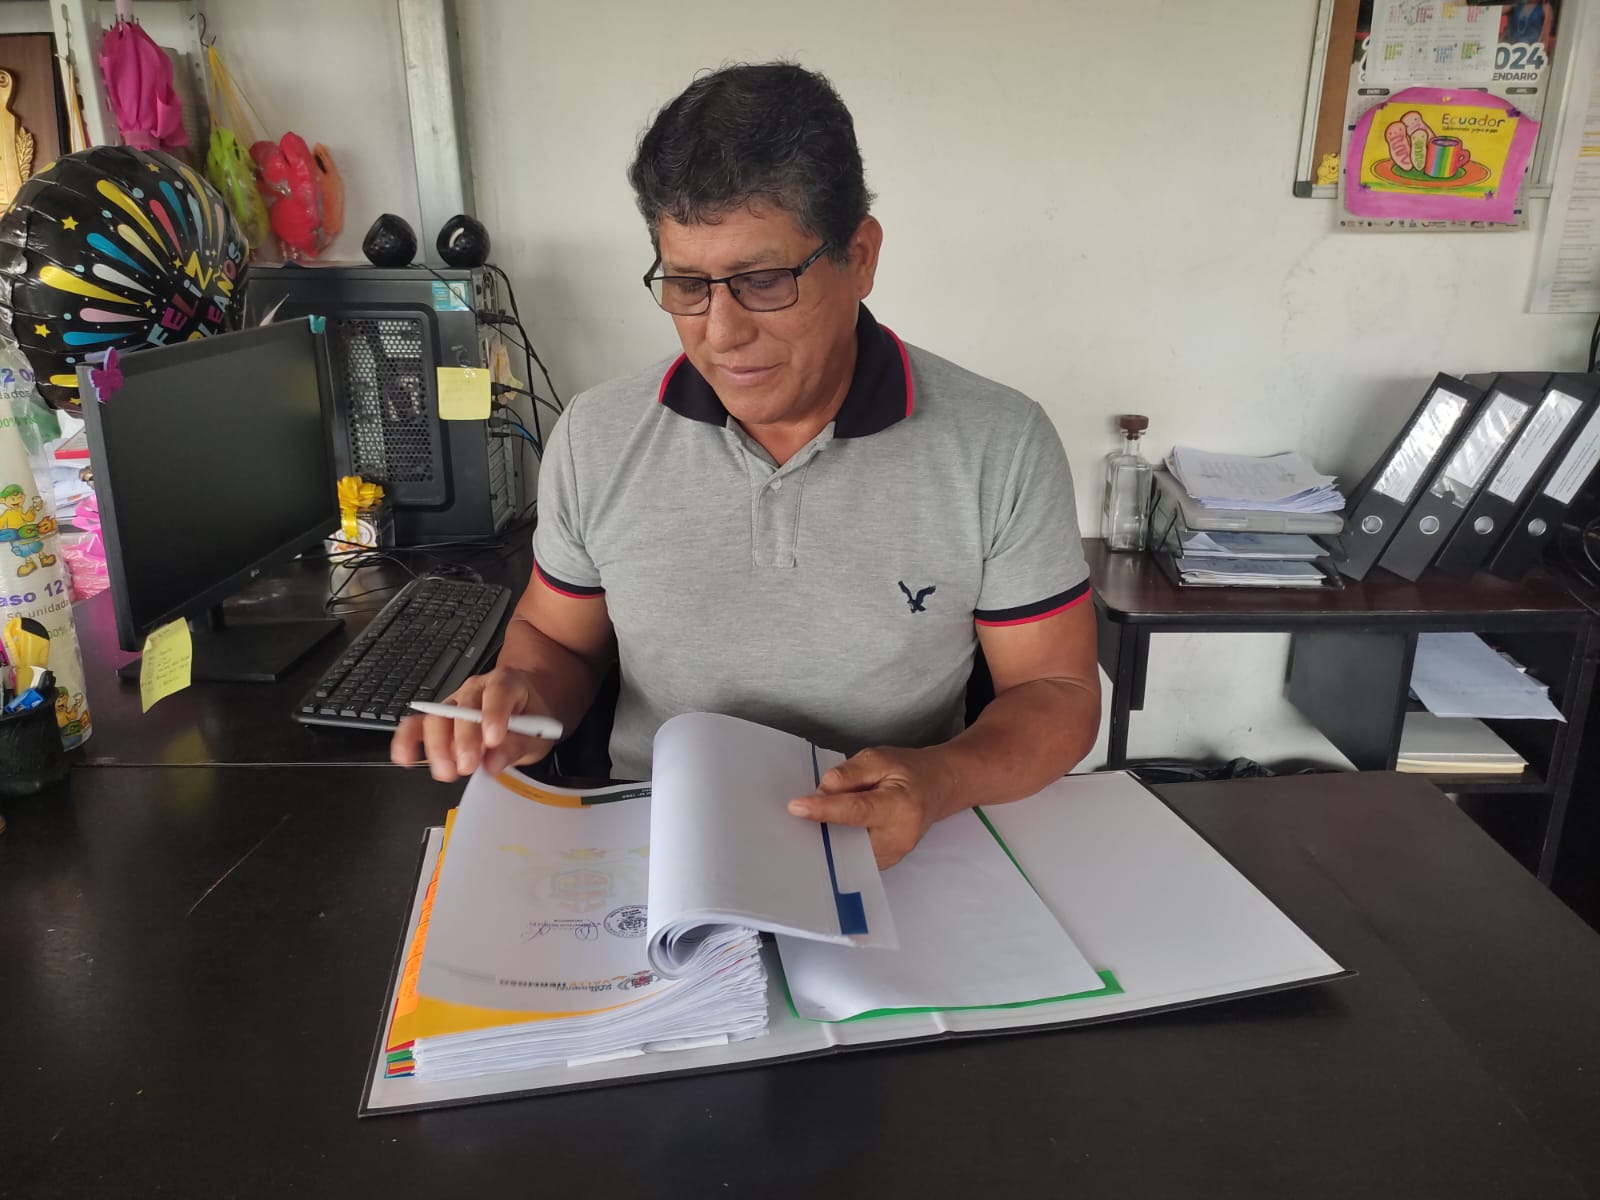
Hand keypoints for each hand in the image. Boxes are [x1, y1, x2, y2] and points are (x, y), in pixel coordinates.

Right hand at [389, 667, 557, 780]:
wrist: (524, 705)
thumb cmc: (530, 716)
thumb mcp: (538, 733)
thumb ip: (518, 745)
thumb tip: (493, 762)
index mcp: (506, 683)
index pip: (498, 693)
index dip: (493, 715)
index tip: (493, 739)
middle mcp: (476, 689)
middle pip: (462, 708)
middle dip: (463, 739)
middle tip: (467, 765)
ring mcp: (454, 702)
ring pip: (437, 717)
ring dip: (438, 747)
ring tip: (447, 771)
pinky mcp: (438, 718)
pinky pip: (416, 725)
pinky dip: (408, 741)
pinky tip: (406, 758)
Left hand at [786, 746, 957, 868]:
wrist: (938, 788)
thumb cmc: (909, 771)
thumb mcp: (880, 758)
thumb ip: (850, 772)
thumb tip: (822, 790)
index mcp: (900, 806)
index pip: (856, 810)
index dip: (824, 809)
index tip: (795, 807)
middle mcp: (899, 837)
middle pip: (848, 839)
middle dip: (822, 829)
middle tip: (797, 815)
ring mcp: (894, 855)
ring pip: (848, 853)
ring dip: (829, 839)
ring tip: (813, 821)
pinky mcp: (886, 863)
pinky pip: (854, 858)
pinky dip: (839, 845)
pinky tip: (829, 831)